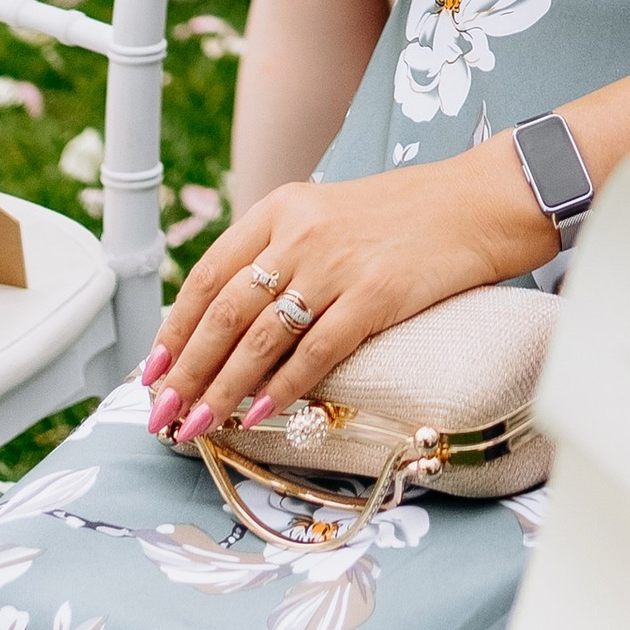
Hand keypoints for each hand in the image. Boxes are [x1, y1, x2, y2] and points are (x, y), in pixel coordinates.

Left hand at [144, 147, 549, 440]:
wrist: (477, 203)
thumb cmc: (405, 216)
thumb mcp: (328, 213)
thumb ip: (281, 251)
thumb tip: (232, 318)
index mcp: (280, 207)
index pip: (209, 274)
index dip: (175, 327)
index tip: (152, 368)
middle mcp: (300, 232)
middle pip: (224, 311)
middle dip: (187, 370)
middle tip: (162, 413)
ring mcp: (336, 264)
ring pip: (259, 338)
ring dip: (221, 390)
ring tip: (197, 426)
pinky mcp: (374, 296)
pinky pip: (314, 352)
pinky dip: (281, 388)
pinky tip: (258, 415)